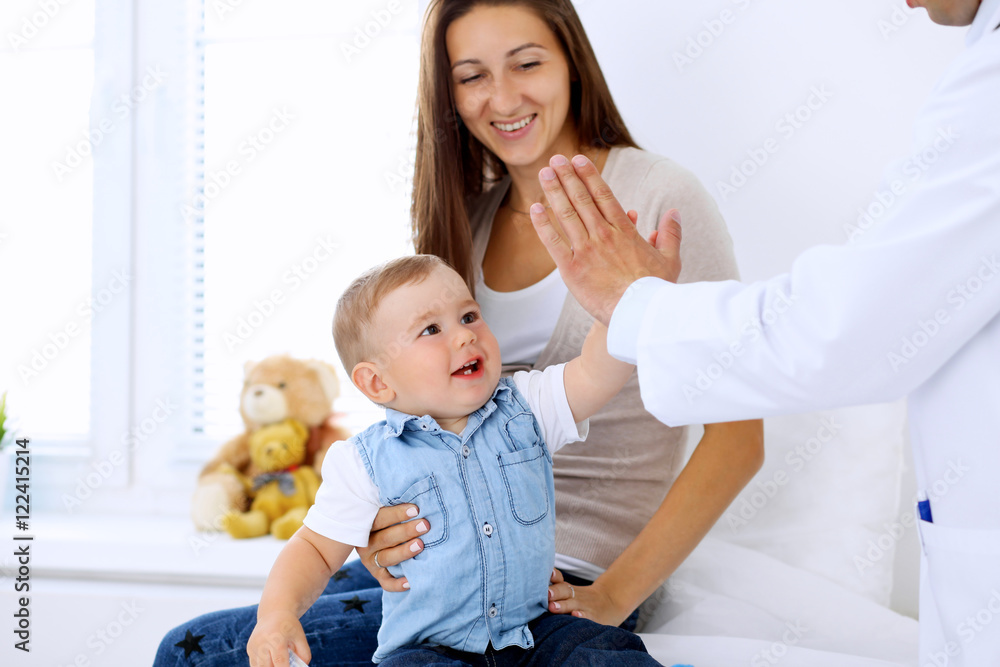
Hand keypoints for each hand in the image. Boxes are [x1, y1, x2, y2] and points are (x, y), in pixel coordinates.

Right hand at [247, 611, 308, 666]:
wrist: (273, 613)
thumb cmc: (289, 626)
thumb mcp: (300, 637)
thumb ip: (304, 654)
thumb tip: (302, 666)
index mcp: (277, 639)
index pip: (280, 662)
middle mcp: (263, 643)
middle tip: (285, 663)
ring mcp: (254, 646)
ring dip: (269, 666)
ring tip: (277, 660)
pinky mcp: (249, 648)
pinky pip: (255, 664)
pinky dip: (263, 665)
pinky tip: (270, 658)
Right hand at [356, 504, 428, 591]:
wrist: (370, 539)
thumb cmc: (385, 518)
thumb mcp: (381, 509)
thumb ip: (390, 502)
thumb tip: (416, 490)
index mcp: (364, 524)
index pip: (378, 519)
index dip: (396, 514)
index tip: (416, 509)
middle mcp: (365, 544)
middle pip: (385, 538)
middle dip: (406, 531)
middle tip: (425, 525)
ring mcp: (370, 561)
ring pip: (386, 558)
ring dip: (404, 552)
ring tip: (420, 545)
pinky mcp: (377, 574)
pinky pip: (386, 582)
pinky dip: (397, 584)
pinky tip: (411, 581)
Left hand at [531, 154, 682, 325]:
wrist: (639, 315)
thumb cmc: (656, 291)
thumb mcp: (670, 260)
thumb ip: (670, 234)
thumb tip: (673, 214)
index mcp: (624, 231)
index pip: (604, 196)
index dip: (589, 176)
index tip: (579, 160)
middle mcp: (603, 235)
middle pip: (581, 199)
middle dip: (567, 177)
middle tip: (555, 159)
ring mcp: (585, 251)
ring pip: (566, 214)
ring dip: (554, 191)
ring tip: (544, 173)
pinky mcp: (571, 269)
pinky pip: (552, 242)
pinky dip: (543, 224)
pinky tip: (535, 208)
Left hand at [547, 568, 629, 626]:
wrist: (611, 602)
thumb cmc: (583, 598)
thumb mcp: (571, 591)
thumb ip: (555, 589)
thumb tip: (534, 586)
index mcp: (568, 590)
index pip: (560, 581)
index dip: (554, 577)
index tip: (549, 574)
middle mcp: (575, 596)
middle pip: (564, 591)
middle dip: (555, 592)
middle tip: (546, 594)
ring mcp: (584, 606)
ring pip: (573, 604)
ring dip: (563, 606)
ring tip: (553, 607)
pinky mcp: (593, 617)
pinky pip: (586, 617)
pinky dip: (581, 616)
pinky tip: (575, 615)